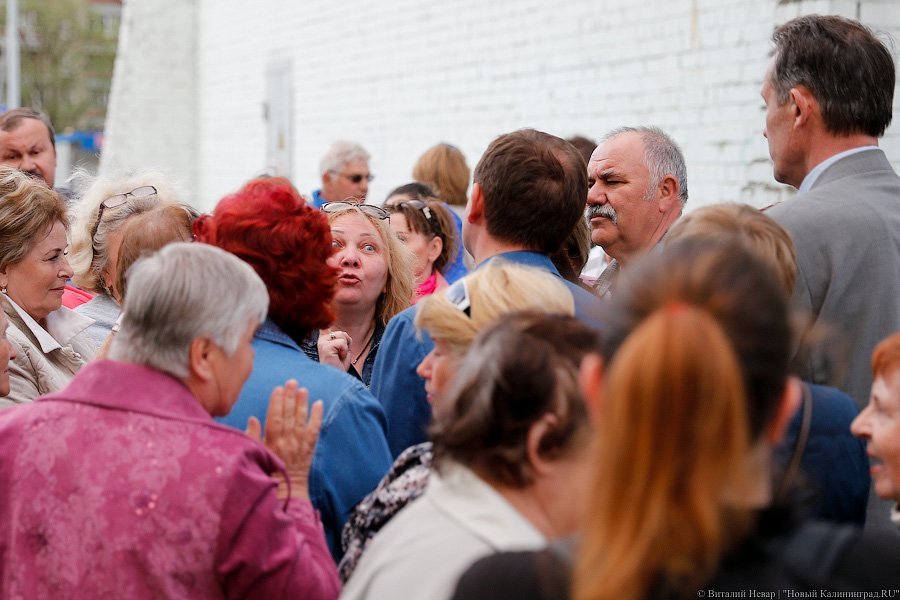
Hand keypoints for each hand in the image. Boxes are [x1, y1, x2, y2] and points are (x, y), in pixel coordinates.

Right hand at [246, 379, 323, 500]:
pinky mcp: (309, 450)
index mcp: (272, 443)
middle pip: (289, 416)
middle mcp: (287, 442)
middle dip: (290, 397)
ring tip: (303, 389)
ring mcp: (300, 445)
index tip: (278, 389)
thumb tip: (252, 418)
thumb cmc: (266, 475)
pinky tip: (319, 404)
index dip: (276, 402)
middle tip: (291, 382)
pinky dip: (317, 417)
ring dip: (303, 403)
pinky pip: (315, 431)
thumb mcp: (255, 456)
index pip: (274, 418)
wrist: (285, 494)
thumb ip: (253, 437)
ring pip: (302, 421)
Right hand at [317, 329, 350, 370]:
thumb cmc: (338, 366)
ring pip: (342, 335)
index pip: (328, 326)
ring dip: (345, 347)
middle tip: (341, 355)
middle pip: (341, 332)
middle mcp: (321, 340)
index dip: (333, 326)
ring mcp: (322, 343)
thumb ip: (342, 339)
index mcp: (324, 340)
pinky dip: (345, 351)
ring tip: (339, 356)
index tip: (332, 326)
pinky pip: (342, 342)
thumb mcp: (342, 350)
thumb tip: (343, 333)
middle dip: (346, 343)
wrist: (336, 378)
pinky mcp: (325, 347)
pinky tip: (339, 358)